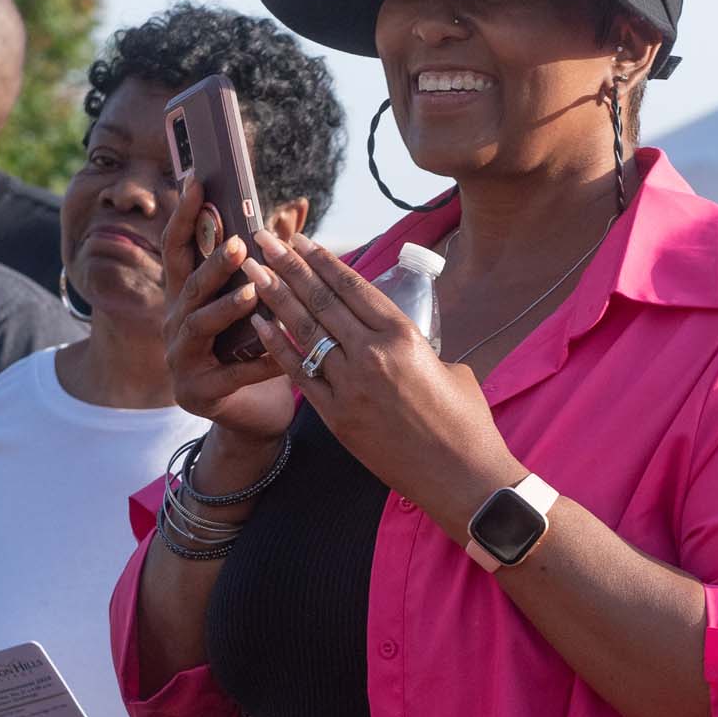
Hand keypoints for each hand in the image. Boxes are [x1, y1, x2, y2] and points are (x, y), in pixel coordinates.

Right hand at [161, 176, 297, 442]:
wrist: (253, 415)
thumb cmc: (253, 350)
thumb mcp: (255, 302)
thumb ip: (266, 261)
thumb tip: (293, 210)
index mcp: (186, 297)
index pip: (177, 248)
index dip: (183, 214)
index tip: (196, 179)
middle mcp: (176, 324)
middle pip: (189, 286)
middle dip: (213, 264)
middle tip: (240, 244)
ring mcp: (182, 360)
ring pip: (199, 326)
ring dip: (226, 307)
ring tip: (252, 293)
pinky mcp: (197, 393)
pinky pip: (231, 373)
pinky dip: (258, 361)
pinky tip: (282, 351)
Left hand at [243, 230, 520, 537]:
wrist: (462, 478)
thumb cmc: (466, 422)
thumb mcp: (448, 367)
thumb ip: (414, 347)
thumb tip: (392, 339)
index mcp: (404, 336)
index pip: (353, 287)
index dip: (323, 260)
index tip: (299, 239)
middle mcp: (372, 355)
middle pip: (321, 301)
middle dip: (288, 266)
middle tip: (262, 239)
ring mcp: (350, 386)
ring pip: (304, 332)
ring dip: (274, 298)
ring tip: (251, 271)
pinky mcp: (337, 417)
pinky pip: (300, 374)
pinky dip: (277, 347)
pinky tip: (258, 324)